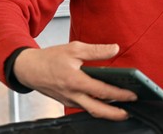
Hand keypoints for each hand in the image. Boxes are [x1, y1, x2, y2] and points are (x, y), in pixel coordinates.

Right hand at [13, 41, 137, 120]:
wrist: (29, 69)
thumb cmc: (50, 59)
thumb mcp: (74, 49)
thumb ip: (96, 50)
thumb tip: (114, 49)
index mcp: (75, 81)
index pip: (102, 91)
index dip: (120, 94)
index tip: (133, 95)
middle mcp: (73, 95)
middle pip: (98, 110)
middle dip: (115, 114)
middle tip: (130, 112)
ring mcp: (70, 101)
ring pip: (92, 110)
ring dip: (107, 112)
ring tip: (123, 110)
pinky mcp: (68, 102)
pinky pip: (85, 107)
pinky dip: (97, 107)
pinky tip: (106, 103)